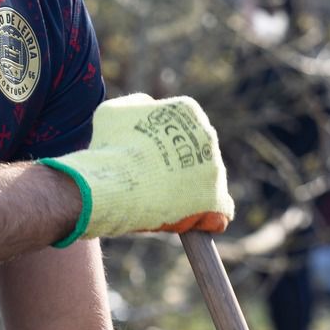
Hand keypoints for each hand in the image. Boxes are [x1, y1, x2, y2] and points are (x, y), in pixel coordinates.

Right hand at [41, 95, 233, 246]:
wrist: (116, 181)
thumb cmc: (110, 146)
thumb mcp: (115, 112)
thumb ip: (137, 108)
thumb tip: (146, 109)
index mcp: (187, 110)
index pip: (184, 129)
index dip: (165, 147)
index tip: (147, 160)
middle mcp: (207, 135)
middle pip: (197, 156)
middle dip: (180, 170)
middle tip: (153, 184)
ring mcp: (214, 168)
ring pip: (205, 185)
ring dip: (189, 195)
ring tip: (161, 205)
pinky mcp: (215, 198)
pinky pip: (219, 213)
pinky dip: (207, 218)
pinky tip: (190, 222)